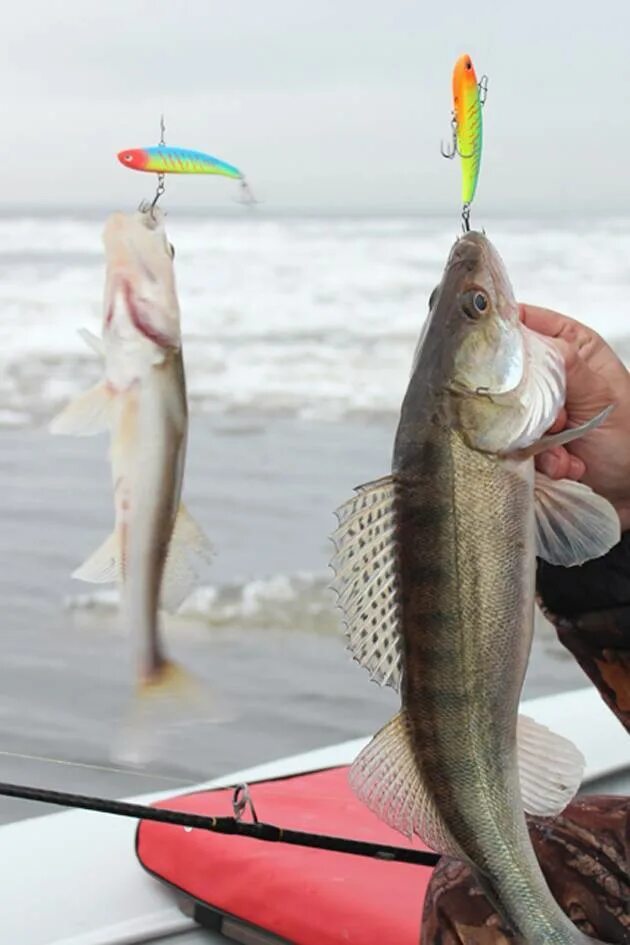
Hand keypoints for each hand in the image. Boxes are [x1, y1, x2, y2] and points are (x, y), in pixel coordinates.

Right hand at [520, 304, 629, 530]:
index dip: (508, 333)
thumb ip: (570, 368)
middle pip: (510, 372)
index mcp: (573, 348)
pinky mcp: (528, 439)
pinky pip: (512, 443)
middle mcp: (553, 374)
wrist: (628, 490)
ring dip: (536, 437)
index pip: (528, 322)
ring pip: (509, 411)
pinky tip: (564, 465)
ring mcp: (538, 408)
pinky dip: (538, 459)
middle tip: (557, 419)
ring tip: (566, 450)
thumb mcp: (604, 398)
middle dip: (528, 401)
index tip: (498, 353)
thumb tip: (534, 343)